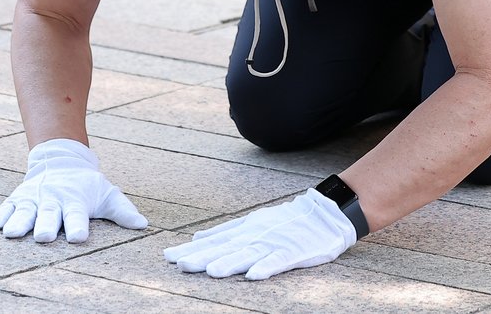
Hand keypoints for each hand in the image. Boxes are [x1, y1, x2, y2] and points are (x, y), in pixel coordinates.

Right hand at [0, 138, 147, 242]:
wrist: (61, 160)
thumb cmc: (87, 185)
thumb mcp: (107, 194)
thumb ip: (123, 211)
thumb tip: (143, 225)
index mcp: (74, 201)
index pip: (77, 216)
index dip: (78, 226)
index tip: (78, 237)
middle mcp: (53, 200)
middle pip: (49, 215)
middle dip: (46, 226)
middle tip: (44, 236)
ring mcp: (34, 199)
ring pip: (26, 212)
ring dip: (19, 222)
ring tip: (12, 234)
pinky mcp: (18, 198)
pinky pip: (6, 208)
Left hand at [163, 189, 355, 280]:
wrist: (323, 214)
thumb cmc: (285, 221)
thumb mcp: (252, 222)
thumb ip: (225, 231)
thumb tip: (196, 238)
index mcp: (244, 230)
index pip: (213, 241)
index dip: (191, 249)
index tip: (168, 257)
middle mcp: (254, 236)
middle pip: (225, 249)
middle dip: (202, 257)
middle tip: (180, 264)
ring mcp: (273, 243)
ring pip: (248, 254)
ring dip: (229, 263)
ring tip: (211, 272)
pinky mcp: (292, 252)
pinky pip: (278, 261)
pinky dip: (266, 267)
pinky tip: (253, 276)